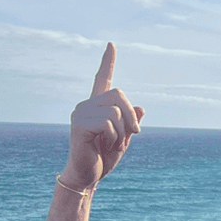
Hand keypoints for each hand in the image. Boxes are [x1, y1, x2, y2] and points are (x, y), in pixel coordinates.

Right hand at [62, 43, 144, 189]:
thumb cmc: (104, 158)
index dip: (107, 62)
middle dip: (131, 116)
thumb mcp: (124, 139)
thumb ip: (131, 123)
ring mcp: (80, 113)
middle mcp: (86, 105)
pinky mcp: (79, 124)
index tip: (111, 44)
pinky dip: (114, 137)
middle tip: (132, 135)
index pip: (102, 79)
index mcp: (98, 106)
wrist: (88, 176)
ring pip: (115, 110)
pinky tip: (105, 145)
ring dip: (123, 131)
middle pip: (119, 94)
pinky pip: (108, 123)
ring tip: (114, 143)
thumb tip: (141, 108)